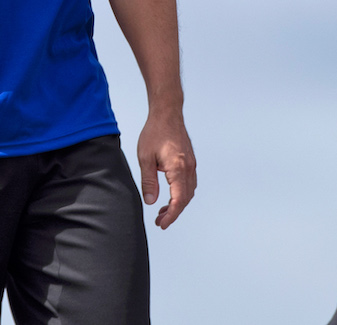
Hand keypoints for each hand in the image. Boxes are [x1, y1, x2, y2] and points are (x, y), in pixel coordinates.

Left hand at [137, 109, 195, 229]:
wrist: (167, 113)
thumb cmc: (155, 132)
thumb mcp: (145, 158)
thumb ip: (149, 181)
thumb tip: (151, 201)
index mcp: (178, 168)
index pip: (178, 199)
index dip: (171, 215)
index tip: (162, 224)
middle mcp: (188, 167)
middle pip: (186, 198)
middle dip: (174, 212)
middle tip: (160, 221)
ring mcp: (191, 164)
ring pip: (189, 191)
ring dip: (178, 203)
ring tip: (163, 210)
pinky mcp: (190, 161)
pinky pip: (189, 182)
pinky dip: (181, 193)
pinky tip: (170, 194)